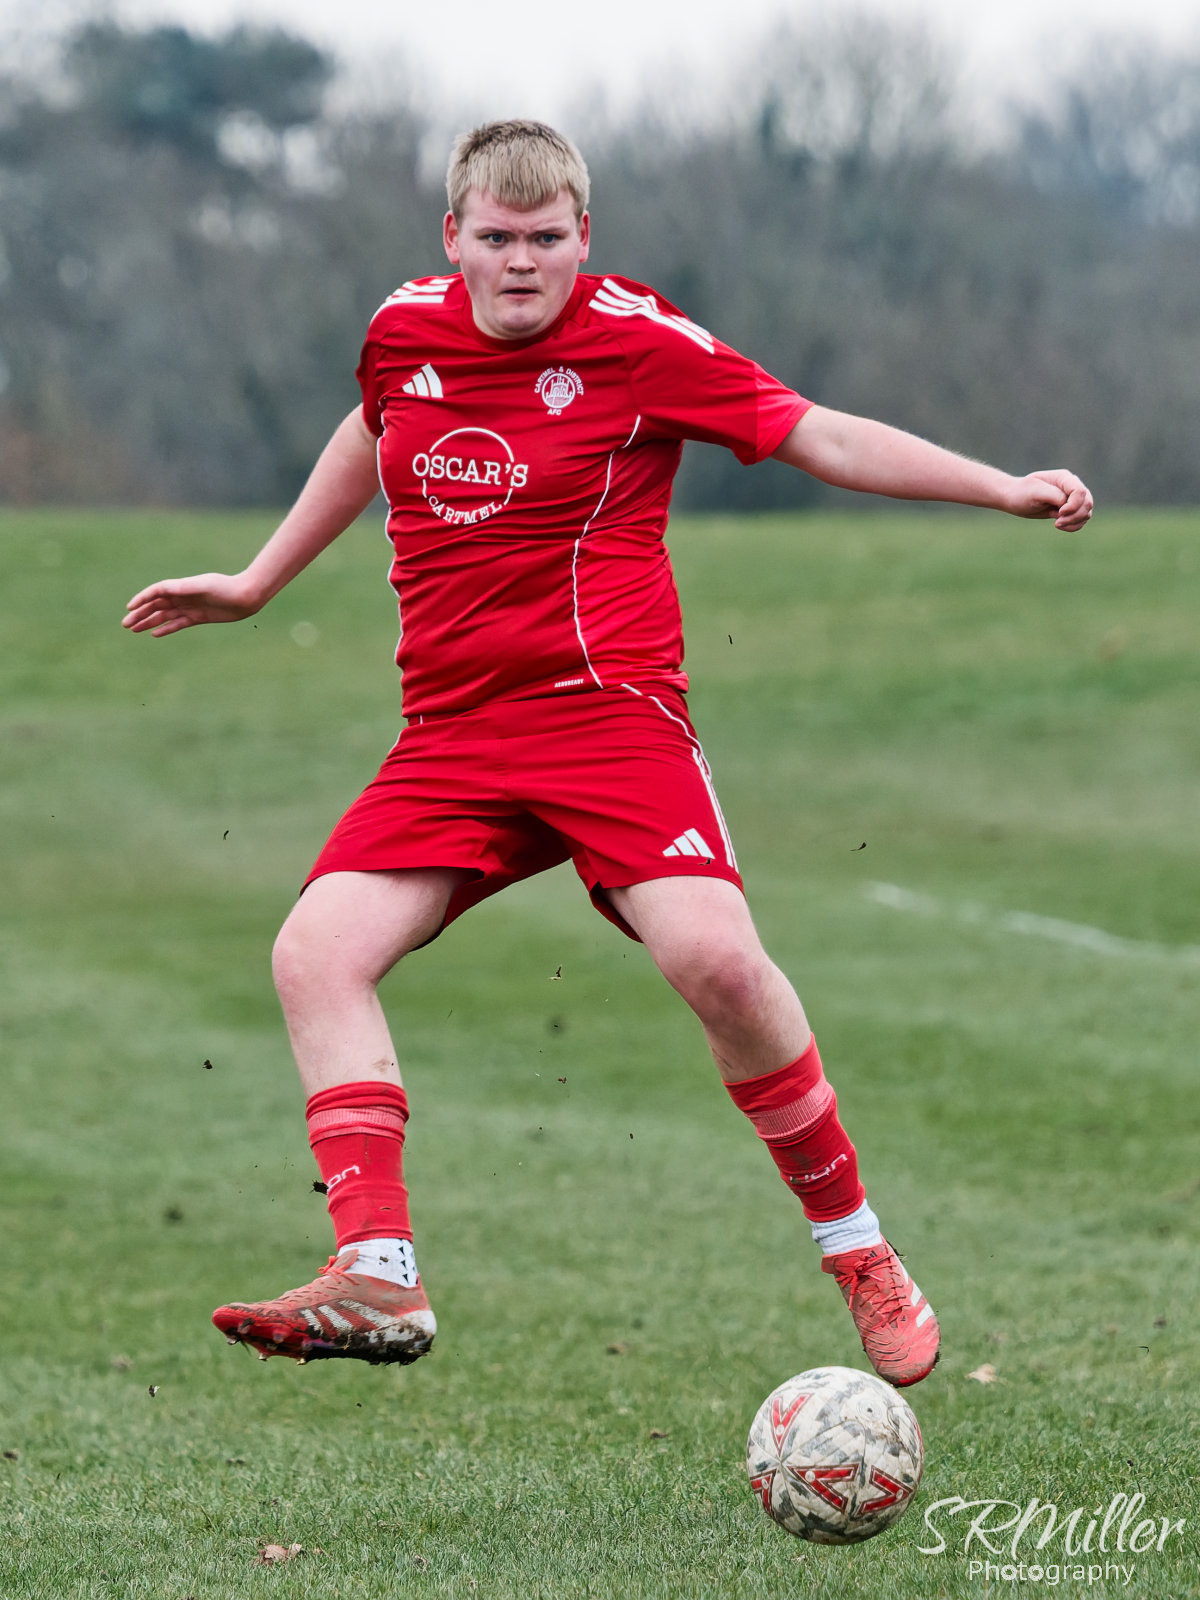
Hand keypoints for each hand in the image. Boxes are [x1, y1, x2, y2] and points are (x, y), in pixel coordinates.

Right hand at [122, 572, 263, 636]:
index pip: (155, 592)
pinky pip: (177, 624)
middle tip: (125, 625)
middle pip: (156, 606)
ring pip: (164, 616)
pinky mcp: (198, 617)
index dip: (141, 599)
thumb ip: (184, 588)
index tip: (129, 608)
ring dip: (148, 622)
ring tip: (133, 630)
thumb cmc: (226, 588)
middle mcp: (183, 596)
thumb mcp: (204, 586)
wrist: (246, 597)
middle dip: (140, 614)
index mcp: (181, 586)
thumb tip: (165, 589)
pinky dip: (166, 628)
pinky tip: (154, 634)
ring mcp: (189, 607)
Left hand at [1008, 470, 1093, 531]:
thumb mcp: (1035, 492)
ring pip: (1086, 512)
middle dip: (1075, 516)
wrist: (1015, 498)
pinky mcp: (1070, 509)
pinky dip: (1074, 526)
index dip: (1073, 506)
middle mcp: (1071, 487)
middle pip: (1087, 503)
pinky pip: (1081, 520)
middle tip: (1057, 522)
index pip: (1080, 492)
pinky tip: (1059, 526)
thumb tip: (1067, 503)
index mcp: (1064, 478)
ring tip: (1057, 524)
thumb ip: (1054, 495)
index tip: (1059, 513)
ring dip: (1074, 522)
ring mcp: (1072, 498)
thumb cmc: (1022, 493)